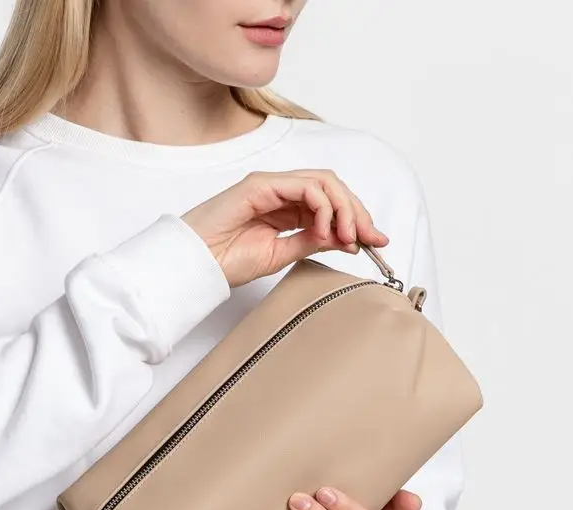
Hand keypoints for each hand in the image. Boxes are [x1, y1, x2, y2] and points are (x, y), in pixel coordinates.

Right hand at [181, 168, 388, 287]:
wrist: (197, 264)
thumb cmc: (227, 260)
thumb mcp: (282, 254)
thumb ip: (312, 241)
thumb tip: (347, 239)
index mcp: (286, 207)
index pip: (331, 201)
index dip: (357, 219)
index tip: (375, 242)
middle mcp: (281, 191)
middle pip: (333, 187)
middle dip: (357, 212)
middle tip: (370, 239)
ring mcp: (272, 185)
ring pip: (324, 182)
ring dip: (344, 208)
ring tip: (347, 237)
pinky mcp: (262, 184)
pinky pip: (305, 186)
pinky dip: (323, 207)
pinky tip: (323, 230)